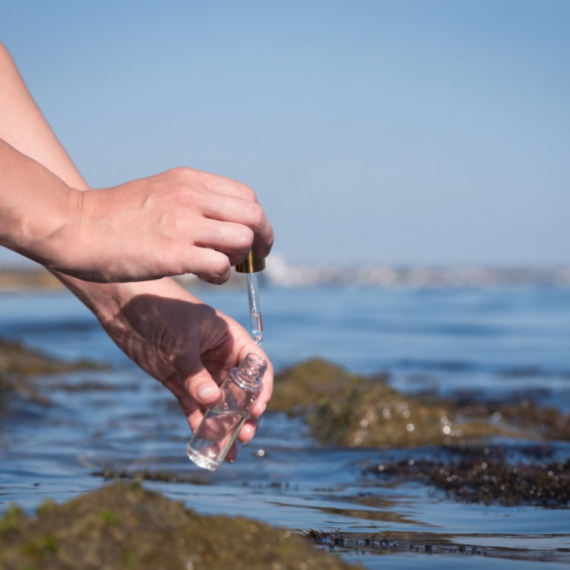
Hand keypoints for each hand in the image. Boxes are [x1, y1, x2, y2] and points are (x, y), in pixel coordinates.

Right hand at [0, 142, 272, 283]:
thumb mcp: (160, 191)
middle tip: (254, 261)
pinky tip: (208, 276)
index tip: (253, 241)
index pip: (247, 197)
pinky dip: (222, 274)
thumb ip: (194, 200)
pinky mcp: (172, 253)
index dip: (257, 222)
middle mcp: (191, 197)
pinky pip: (220, 264)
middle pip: (254, 216)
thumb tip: (224, 221)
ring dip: (241, 259)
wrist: (75, 226)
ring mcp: (182, 224)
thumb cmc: (116, 215)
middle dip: (263, 241)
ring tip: (222, 267)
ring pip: (243, 239)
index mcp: (190, 180)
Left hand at [75, 278, 272, 458]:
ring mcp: (199, 370)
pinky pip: (193, 406)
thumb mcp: (180, 340)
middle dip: (245, 414)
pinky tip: (204, 441)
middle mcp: (219, 356)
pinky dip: (199, 424)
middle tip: (245, 436)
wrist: (124, 302)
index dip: (261, 389)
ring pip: (217, 403)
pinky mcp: (178, 380)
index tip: (257, 410)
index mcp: (230, 338)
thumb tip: (212, 401)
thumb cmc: (161, 308)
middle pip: (240, 390)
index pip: (256, 366)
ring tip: (229, 451)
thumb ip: (195, 371)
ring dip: (224, 425)